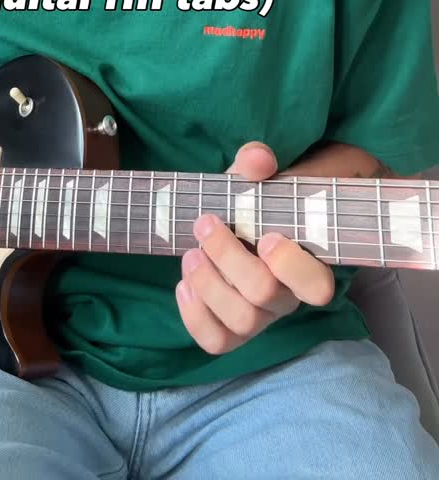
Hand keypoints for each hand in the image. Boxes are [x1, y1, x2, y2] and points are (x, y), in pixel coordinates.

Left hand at [175, 141, 334, 354]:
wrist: (231, 223)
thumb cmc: (251, 202)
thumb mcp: (253, 178)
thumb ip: (256, 163)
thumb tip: (258, 159)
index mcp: (307, 264)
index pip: (317, 286)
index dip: (291, 266)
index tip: (265, 235)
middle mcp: (288, 297)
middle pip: (265, 296)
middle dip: (228, 258)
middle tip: (206, 224)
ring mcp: (260, 317)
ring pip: (240, 322)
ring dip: (208, 284)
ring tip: (191, 253)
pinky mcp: (232, 330)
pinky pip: (216, 342)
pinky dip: (194, 315)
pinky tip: (184, 284)